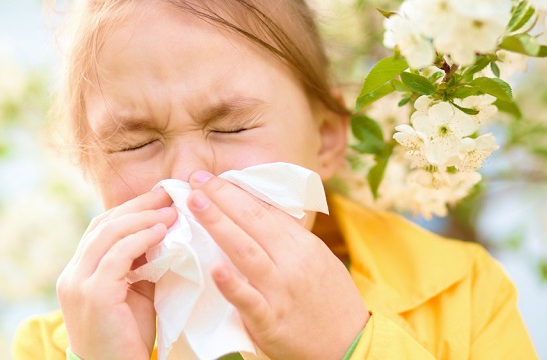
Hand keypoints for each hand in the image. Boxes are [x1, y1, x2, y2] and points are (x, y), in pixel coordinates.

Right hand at [56, 189, 177, 359]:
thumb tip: (164, 232)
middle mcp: (73, 274)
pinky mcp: (94, 295)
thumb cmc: (129, 338)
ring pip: (108, 234)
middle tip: (168, 193)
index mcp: (79, 272)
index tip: (159, 197)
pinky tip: (161, 231)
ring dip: (143, 218)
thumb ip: (142, 264)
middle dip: (138, 205)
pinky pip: (117, 255)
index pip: (101, 228)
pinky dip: (141, 238)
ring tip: (171, 211)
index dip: (131, 209)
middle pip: (103, 224)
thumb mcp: (136, 293)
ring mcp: (79, 284)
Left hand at [187, 171, 369, 359]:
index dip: (237, 192)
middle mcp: (293, 262)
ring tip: (195, 204)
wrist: (350, 345)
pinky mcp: (272, 322)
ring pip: (247, 252)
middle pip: (254, 222)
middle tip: (196, 179)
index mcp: (304, 245)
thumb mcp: (320, 261)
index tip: (212, 178)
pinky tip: (214, 269)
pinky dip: (232, 285)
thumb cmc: (331, 302)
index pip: (266, 211)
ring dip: (219, 224)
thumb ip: (292, 240)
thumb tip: (262, 215)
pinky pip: (249, 301)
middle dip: (223, 197)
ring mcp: (282, 291)